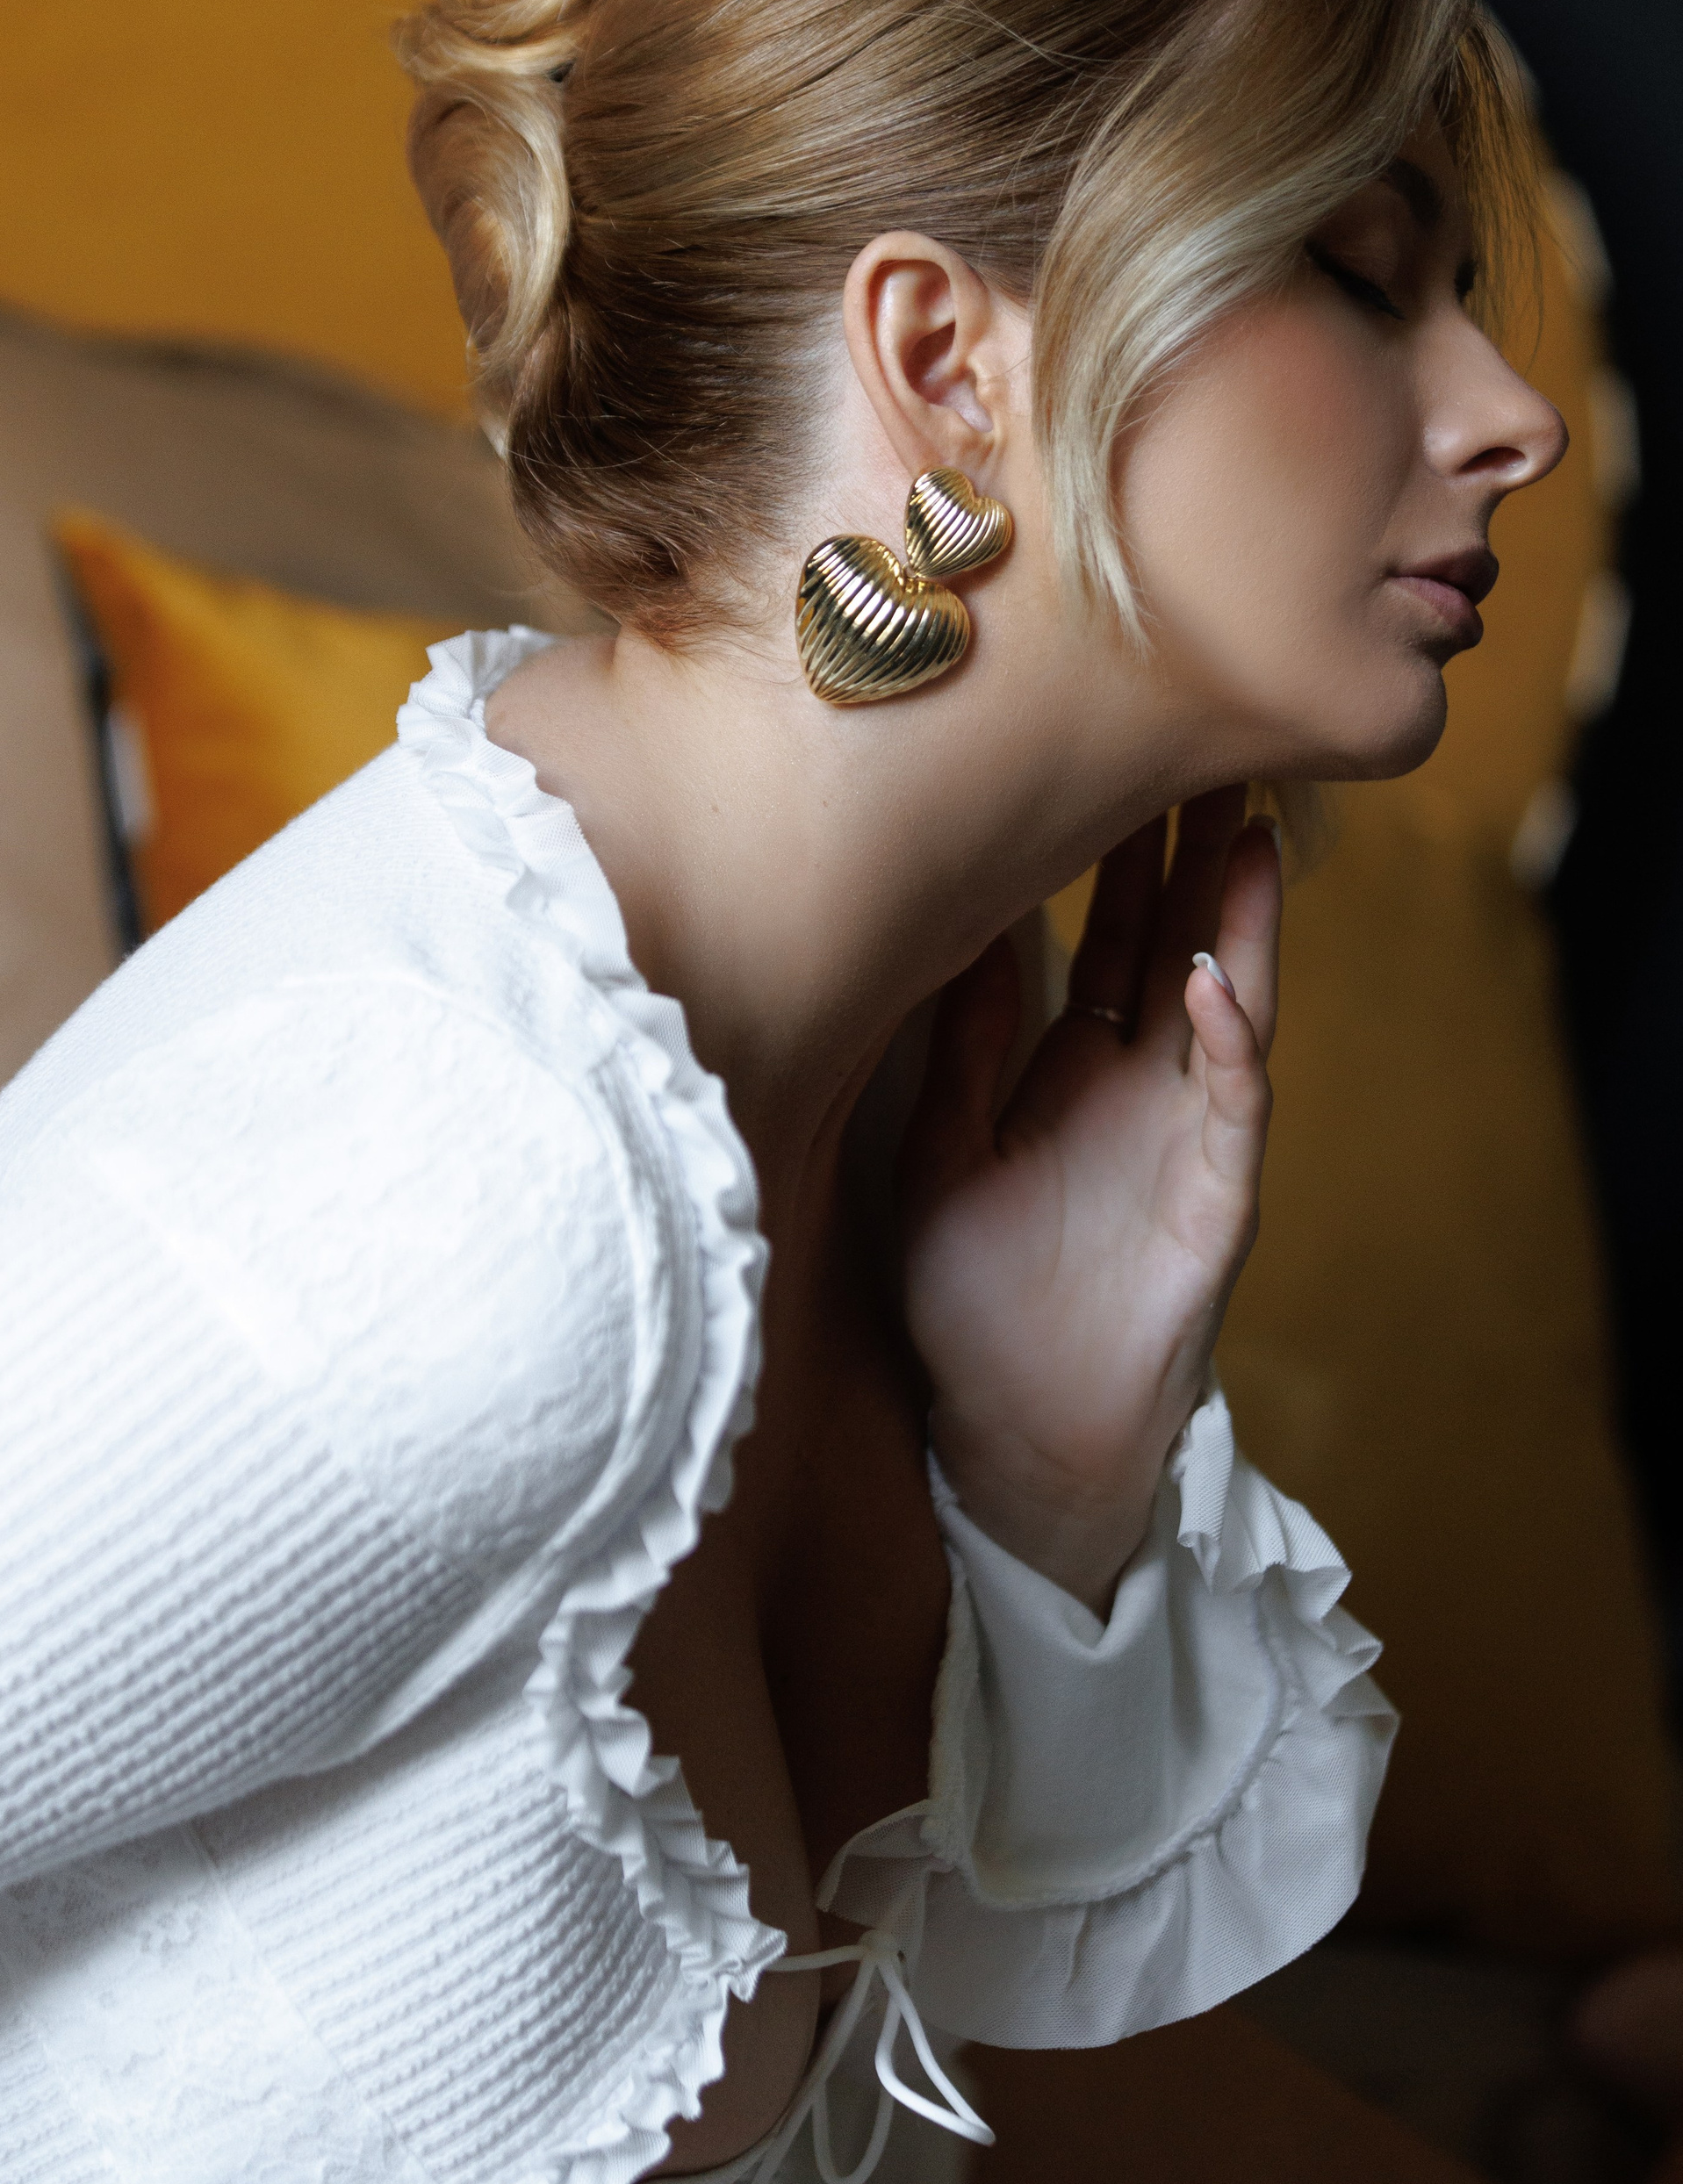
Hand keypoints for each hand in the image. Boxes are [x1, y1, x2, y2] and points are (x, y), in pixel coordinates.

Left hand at [898, 788, 1280, 1613]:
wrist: (1014, 1436)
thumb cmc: (975, 1301)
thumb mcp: (938, 1151)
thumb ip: (958, 1049)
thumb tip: (957, 935)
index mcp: (1072, 1069)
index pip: (1105, 937)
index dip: (1111, 855)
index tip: (1106, 756)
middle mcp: (1137, 1089)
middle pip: (1173, 946)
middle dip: (1187, 854)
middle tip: (1199, 747)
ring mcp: (1184, 1140)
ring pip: (1222, 1007)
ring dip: (1235, 923)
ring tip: (1246, 831)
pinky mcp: (1212, 1204)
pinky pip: (1231, 1111)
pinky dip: (1228, 1047)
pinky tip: (1215, 984)